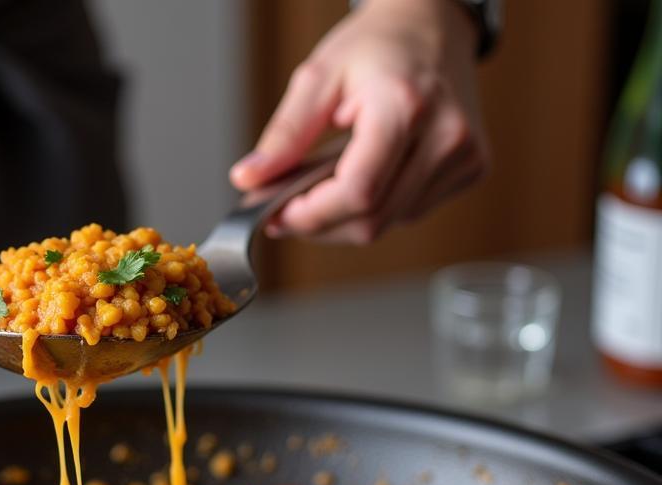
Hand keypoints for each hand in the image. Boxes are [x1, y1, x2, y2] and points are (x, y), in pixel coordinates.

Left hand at [230, 0, 487, 243]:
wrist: (433, 24)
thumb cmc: (377, 47)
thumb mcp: (318, 78)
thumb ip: (283, 135)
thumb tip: (247, 180)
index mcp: (405, 106)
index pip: (357, 193)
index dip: (311, 216)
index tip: (277, 214)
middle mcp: (446, 134)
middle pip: (371, 220)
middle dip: (321, 224)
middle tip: (290, 206)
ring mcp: (464, 155)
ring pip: (388, 224)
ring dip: (347, 217)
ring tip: (330, 180)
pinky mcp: (472, 168)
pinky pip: (410, 213)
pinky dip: (379, 207)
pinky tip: (370, 174)